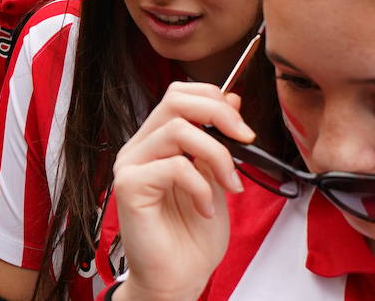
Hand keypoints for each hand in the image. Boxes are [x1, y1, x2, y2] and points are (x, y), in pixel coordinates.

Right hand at [109, 82, 251, 300]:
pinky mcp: (129, 186)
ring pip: (178, 130)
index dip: (214, 99)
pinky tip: (206, 209)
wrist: (177, 279)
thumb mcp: (216, 180)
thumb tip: (231, 99)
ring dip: (217, 156)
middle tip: (245, 139)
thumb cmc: (192, 237)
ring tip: (230, 187)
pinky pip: (173, 167)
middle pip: (175, 100)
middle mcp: (140, 147)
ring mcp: (131, 165)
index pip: (178, 95)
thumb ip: (218, 142)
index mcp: (157, 142)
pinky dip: (201, 187)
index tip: (244, 129)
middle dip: (219, 114)